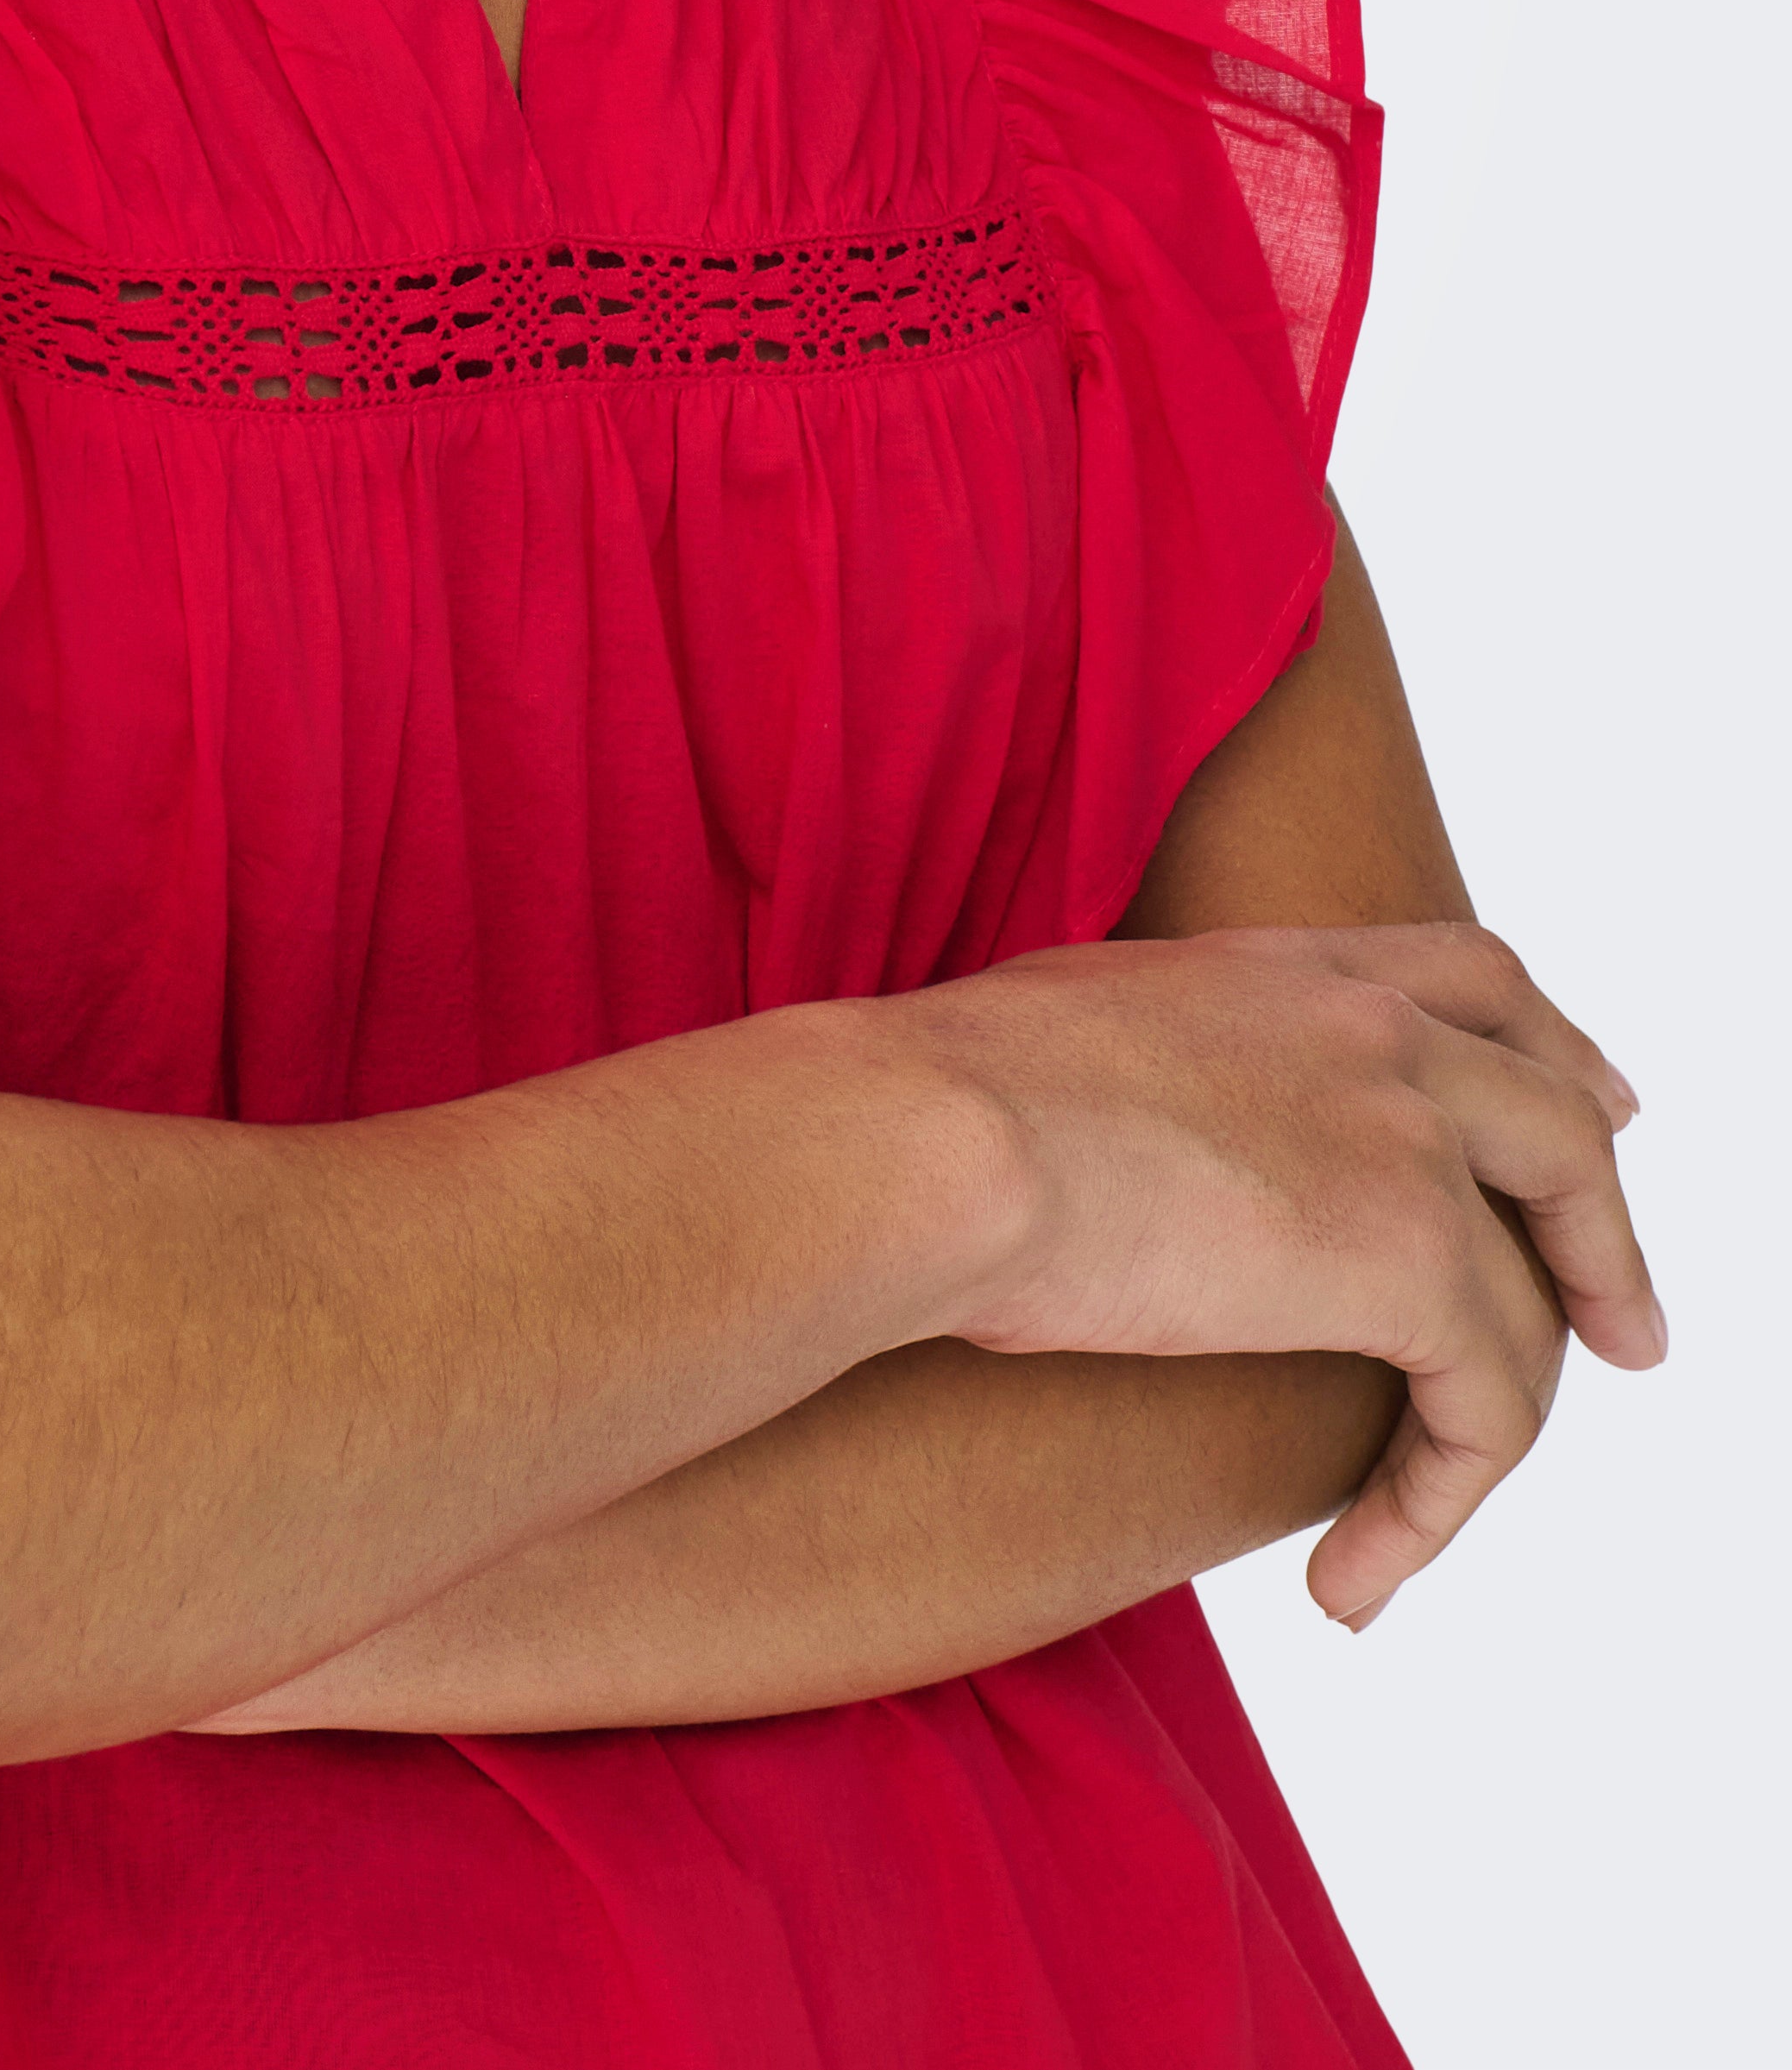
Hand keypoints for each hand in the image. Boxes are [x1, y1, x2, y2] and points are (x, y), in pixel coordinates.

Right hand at [908, 918, 1660, 1623]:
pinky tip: (1352, 1577)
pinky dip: (1434, 1510)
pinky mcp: (1412, 1256)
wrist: (925, 1142)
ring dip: (1509, 1419)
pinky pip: (1488, 1410)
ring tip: (1430, 1525)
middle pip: (1557, 1116)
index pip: (1470, 980)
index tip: (1601, 1104)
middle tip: (1627, 1324)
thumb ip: (1129, 1073)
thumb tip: (1082, 1145)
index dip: (1550, 1050)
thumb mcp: (1050, 1043)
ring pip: (1539, 1292)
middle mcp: (1367, 1028)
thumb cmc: (917, 1108)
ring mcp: (1404, 1133)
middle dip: (1605, 1230)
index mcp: (1278, 967)